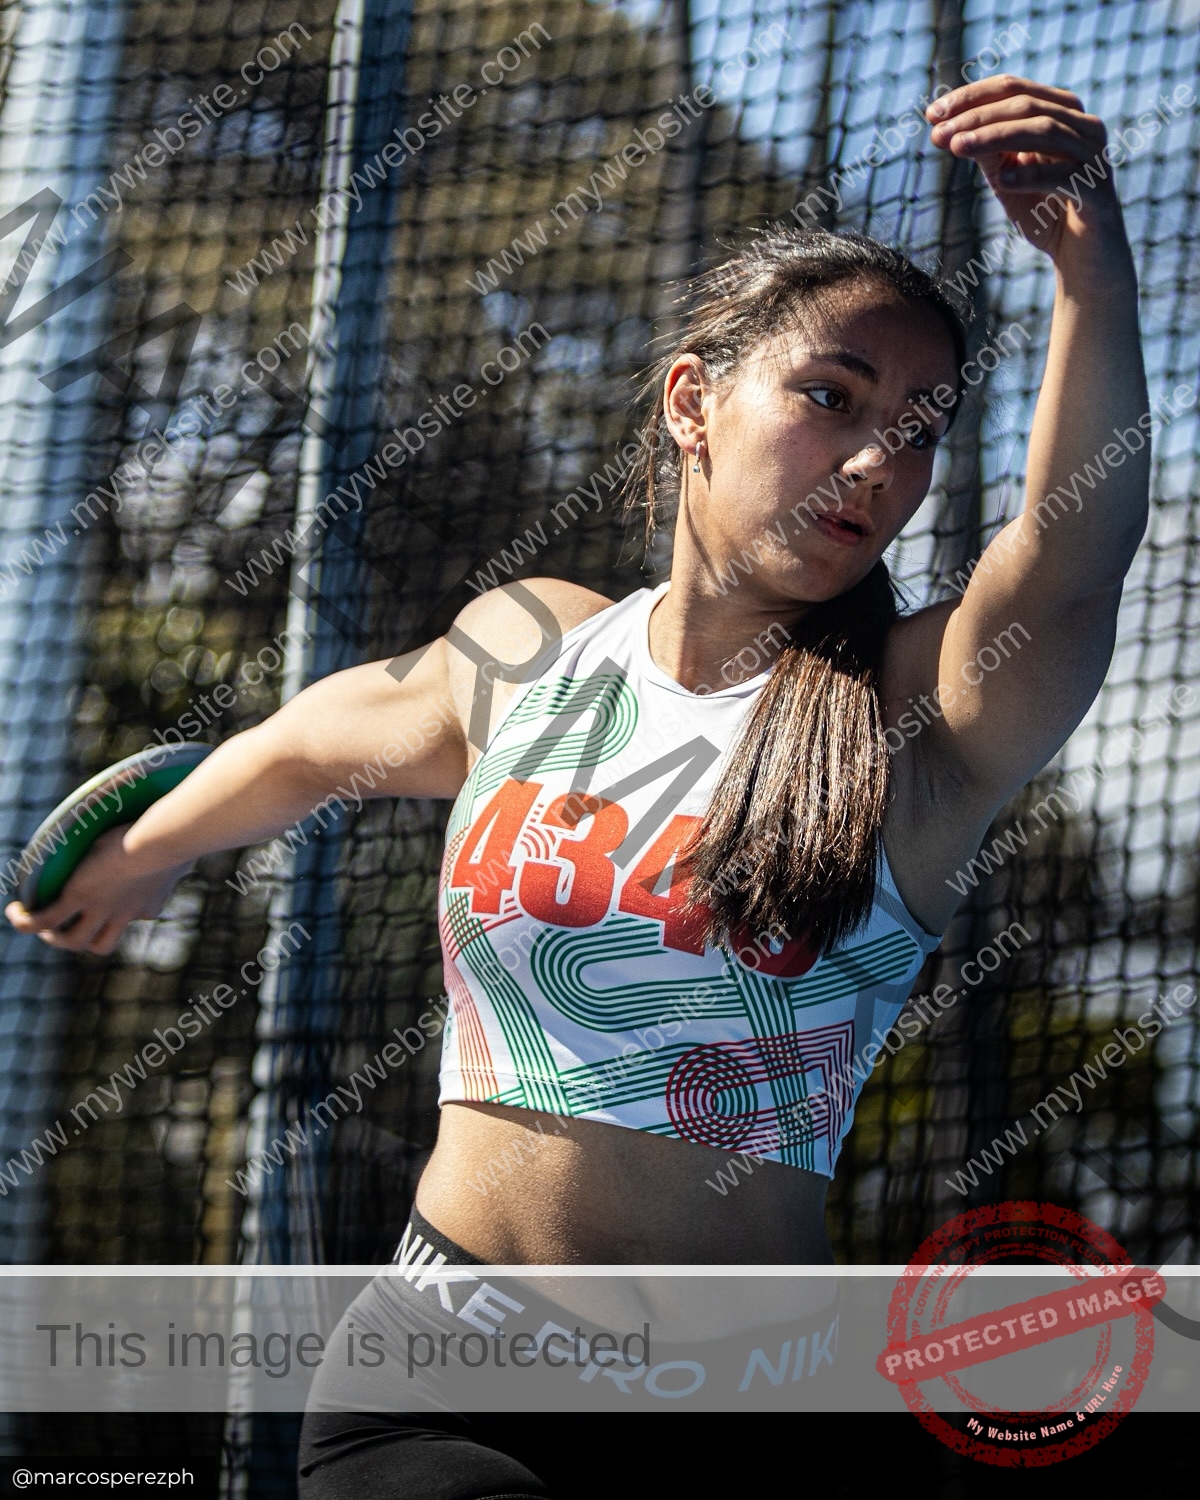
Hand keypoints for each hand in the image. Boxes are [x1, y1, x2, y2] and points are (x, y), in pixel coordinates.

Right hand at [4, 825, 192, 954]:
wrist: (161, 844)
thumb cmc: (176, 838)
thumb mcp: (180, 842)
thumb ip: (181, 840)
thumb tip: (190, 822)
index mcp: (149, 901)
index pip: (139, 914)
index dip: (132, 911)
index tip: (132, 897)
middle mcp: (124, 912)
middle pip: (101, 943)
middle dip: (84, 938)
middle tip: (69, 928)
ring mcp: (100, 908)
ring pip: (73, 939)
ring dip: (55, 937)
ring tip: (39, 926)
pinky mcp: (78, 896)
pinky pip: (45, 920)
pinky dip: (28, 921)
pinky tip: (17, 913)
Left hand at [926, 76, 1134, 294]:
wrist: (1082, 257)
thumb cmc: (1044, 212)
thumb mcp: (1007, 178)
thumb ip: (988, 153)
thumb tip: (952, 130)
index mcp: (1061, 113)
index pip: (1013, 89)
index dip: (971, 97)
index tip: (932, 114)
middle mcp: (1082, 126)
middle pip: (1025, 106)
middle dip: (977, 117)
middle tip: (938, 134)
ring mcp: (1093, 155)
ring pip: (1043, 131)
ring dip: (996, 137)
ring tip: (958, 147)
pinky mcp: (1097, 190)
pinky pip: (1062, 175)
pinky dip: (1031, 176)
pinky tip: (1002, 180)